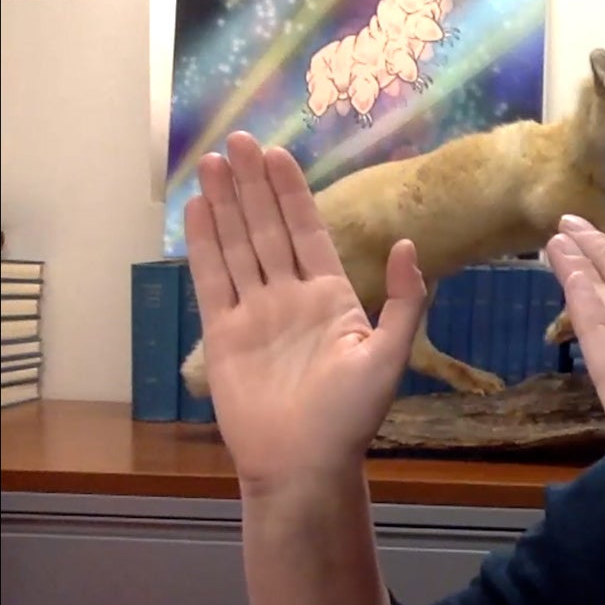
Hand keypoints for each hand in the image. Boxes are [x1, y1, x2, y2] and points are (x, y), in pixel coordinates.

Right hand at [184, 131, 427, 493]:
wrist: (305, 464)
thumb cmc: (352, 417)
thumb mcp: (390, 356)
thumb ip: (405, 300)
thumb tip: (407, 244)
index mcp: (332, 297)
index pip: (309, 231)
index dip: (292, 193)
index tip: (279, 154)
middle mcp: (291, 297)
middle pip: (268, 228)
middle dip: (254, 186)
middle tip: (239, 140)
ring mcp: (254, 312)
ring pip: (237, 246)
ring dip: (225, 205)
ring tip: (214, 162)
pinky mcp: (222, 333)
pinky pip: (211, 280)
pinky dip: (203, 244)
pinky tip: (197, 210)